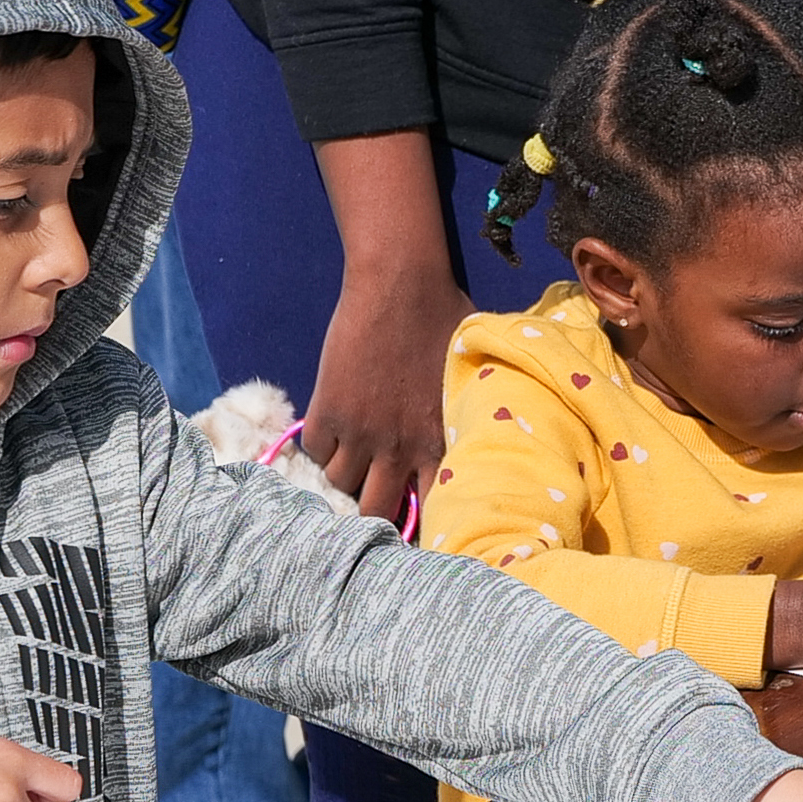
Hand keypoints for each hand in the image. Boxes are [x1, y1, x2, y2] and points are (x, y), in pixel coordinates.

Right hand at [301, 255, 475, 518]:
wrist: (401, 285)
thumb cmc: (448, 318)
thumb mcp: (474, 376)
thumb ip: (470, 414)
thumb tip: (486, 431)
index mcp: (441, 442)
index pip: (432, 508)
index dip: (421, 516)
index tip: (415, 511)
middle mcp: (400, 448)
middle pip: (376, 511)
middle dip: (375, 508)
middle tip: (375, 493)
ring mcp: (361, 431)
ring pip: (341, 484)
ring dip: (346, 475)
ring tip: (355, 458)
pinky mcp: (329, 409)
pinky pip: (316, 450)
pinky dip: (322, 446)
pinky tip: (336, 432)